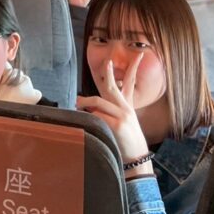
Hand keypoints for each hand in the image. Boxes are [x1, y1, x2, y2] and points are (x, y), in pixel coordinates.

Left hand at [76, 55, 150, 176]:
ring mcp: (123, 115)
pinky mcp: (118, 124)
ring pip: (98, 101)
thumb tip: (89, 105)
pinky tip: (88, 120)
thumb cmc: (124, 141)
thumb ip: (106, 111)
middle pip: (114, 86)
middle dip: (109, 73)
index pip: (129, 83)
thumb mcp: (120, 123)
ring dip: (85, 102)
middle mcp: (126, 108)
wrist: (137, 158)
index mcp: (127, 106)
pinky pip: (97, 115)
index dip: (131, 68)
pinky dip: (90, 117)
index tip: (132, 56)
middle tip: (107, 62)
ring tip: (77, 104)